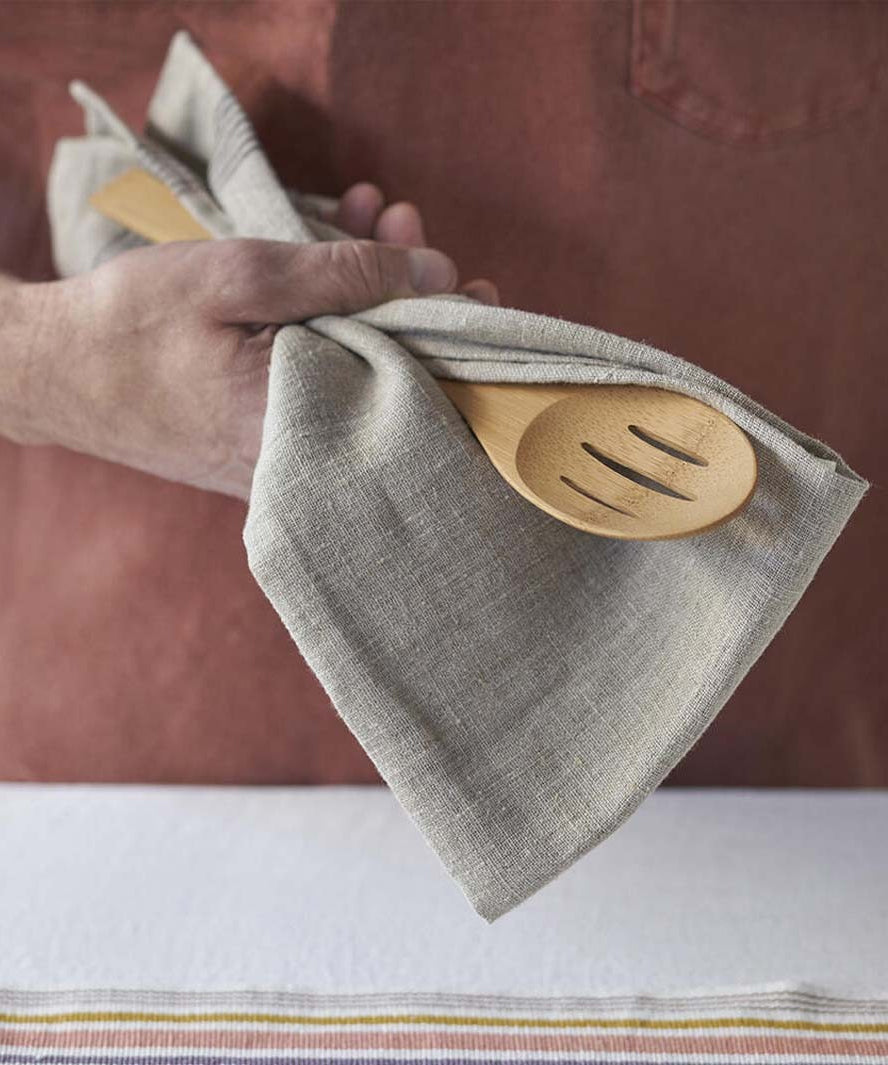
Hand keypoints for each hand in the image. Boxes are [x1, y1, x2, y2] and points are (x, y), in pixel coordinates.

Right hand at [0, 183, 498, 499]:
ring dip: (372, 295)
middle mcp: (308, 454)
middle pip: (396, 380)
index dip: (457, 340)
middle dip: (413, 297)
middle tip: (406, 226)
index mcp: (308, 426)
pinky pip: (323, 377)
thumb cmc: (132, 327)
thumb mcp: (237, 279)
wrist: (54, 374)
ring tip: (372, 221)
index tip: (476, 288)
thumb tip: (432, 270)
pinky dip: (334, 320)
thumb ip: (341, 276)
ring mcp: (287, 450)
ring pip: (359, 371)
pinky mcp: (267, 437)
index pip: (420, 396)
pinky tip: (332, 265)